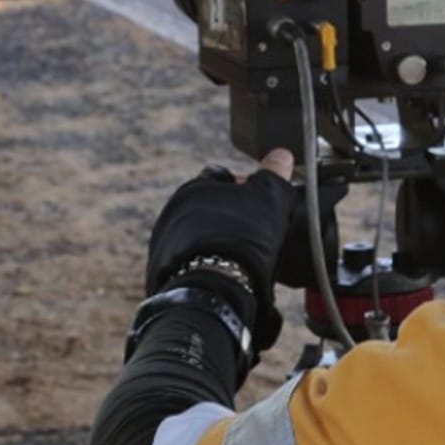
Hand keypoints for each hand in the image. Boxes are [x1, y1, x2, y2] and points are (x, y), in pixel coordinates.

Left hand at [145, 149, 297, 350]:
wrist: (215, 289)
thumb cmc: (244, 237)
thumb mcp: (269, 197)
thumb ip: (275, 173)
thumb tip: (281, 155)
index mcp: (195, 187)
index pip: (224, 177)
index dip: (248, 188)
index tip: (264, 204)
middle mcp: (173, 211)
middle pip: (212, 207)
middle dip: (233, 215)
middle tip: (256, 232)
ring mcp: (164, 242)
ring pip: (202, 234)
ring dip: (219, 240)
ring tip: (243, 257)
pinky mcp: (163, 270)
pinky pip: (193, 259)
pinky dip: (208, 262)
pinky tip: (226, 272)